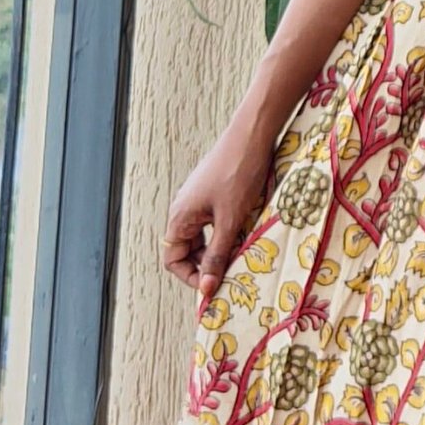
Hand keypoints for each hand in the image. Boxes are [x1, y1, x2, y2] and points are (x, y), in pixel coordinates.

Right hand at [158, 118, 275, 300]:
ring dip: (216, 250)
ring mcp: (197, 200)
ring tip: (238, 257)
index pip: (172, 259)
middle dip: (205, 265)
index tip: (214, 285)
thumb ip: (217, 256)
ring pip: (201, 236)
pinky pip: (211, 222)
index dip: (190, 276)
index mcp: (180, 217)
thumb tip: (206, 288)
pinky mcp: (211, 193)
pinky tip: (242, 235)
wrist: (251, 136)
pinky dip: (224, 234)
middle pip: (186, 250)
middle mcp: (183, 209)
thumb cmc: (239, 175)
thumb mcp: (230, 221)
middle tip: (230, 274)